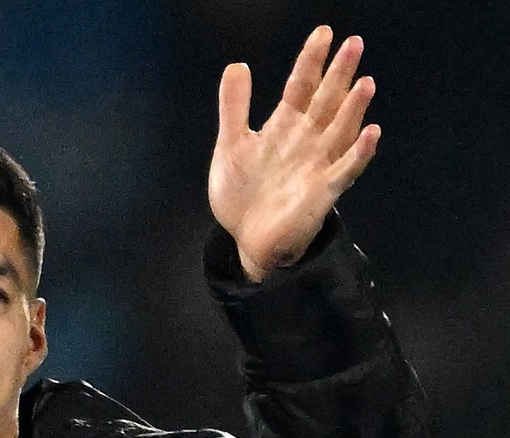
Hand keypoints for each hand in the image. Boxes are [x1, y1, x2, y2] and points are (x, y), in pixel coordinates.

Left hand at [209, 26, 379, 281]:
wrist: (246, 239)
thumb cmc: (242, 193)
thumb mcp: (231, 145)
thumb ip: (234, 106)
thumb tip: (238, 64)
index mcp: (284, 126)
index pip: (301, 86)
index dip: (311, 60)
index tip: (324, 32)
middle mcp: (307, 140)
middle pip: (326, 101)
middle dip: (339, 74)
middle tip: (354, 43)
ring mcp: (317, 164)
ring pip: (340, 130)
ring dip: (353, 108)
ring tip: (365, 83)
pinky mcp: (322, 192)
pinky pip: (345, 169)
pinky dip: (359, 153)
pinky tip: (371, 133)